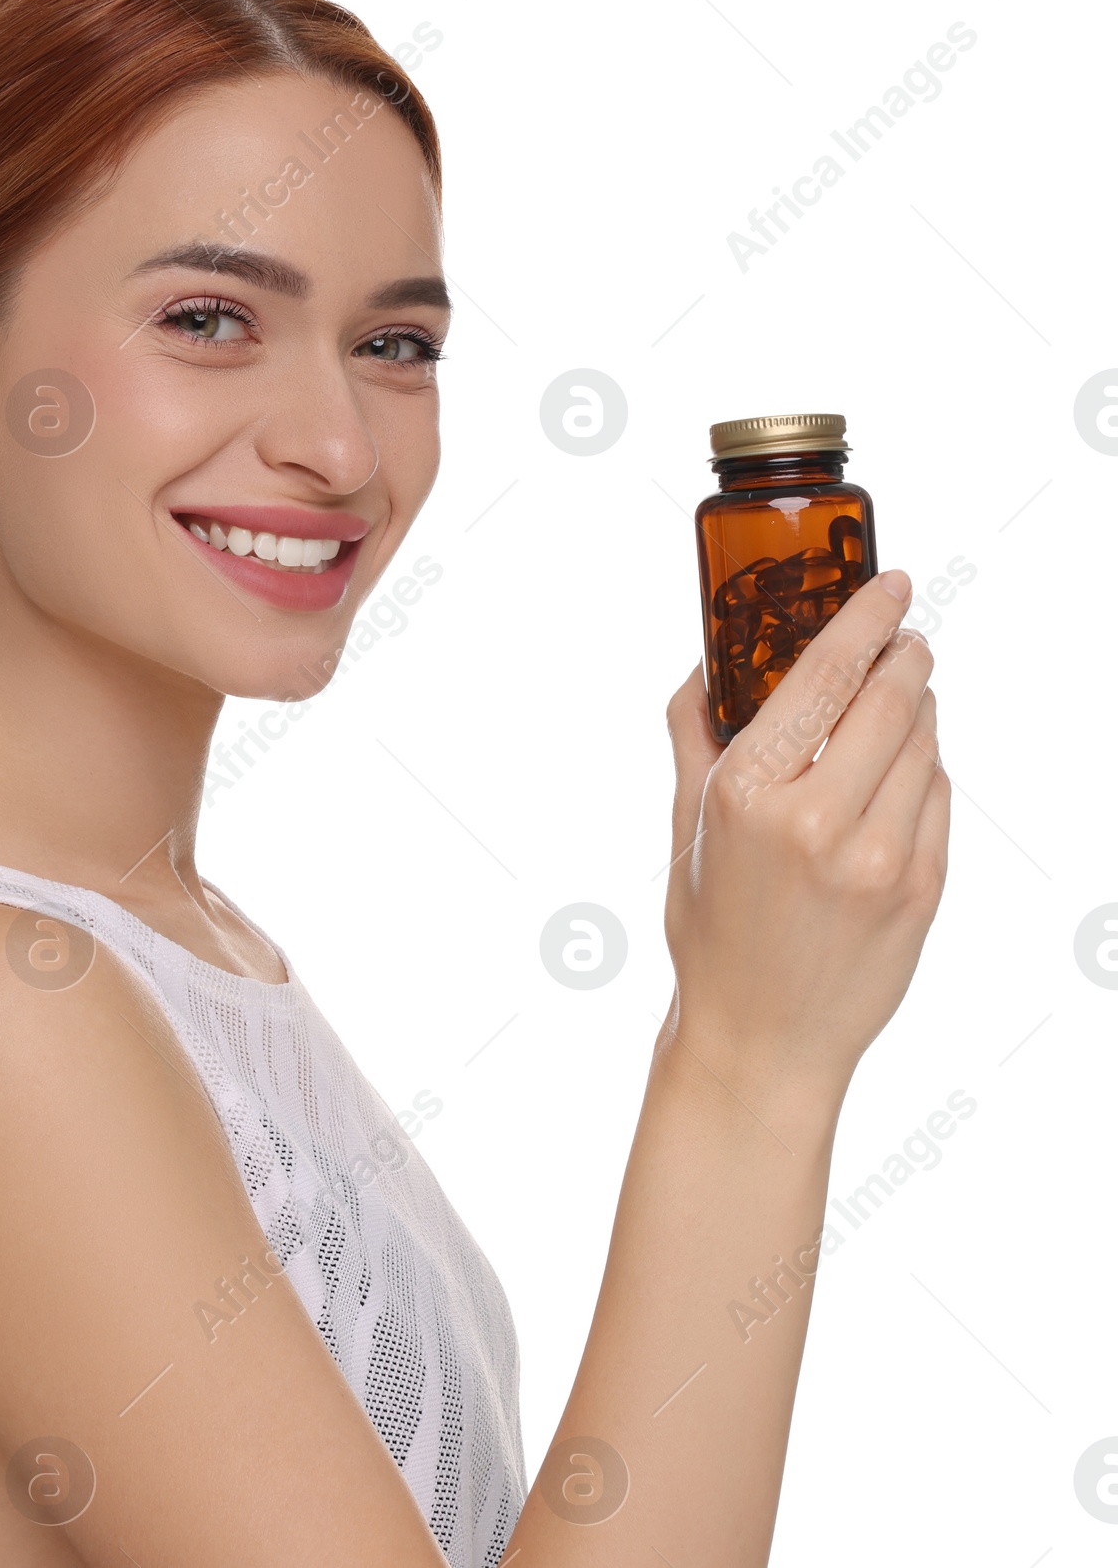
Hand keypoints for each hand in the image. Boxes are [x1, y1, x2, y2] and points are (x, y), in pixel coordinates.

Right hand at [662, 569, 949, 1099]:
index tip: (890, 582)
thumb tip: (704, 666)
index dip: (866, 617)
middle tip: (904, 642)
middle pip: (892, 698)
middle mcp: (818, 819)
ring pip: (925, 743)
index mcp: (748, 793)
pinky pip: (938, 797)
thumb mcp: (686, 828)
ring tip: (892, 718)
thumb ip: (696, 736)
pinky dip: (923, 773)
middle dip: (904, 659)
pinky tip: (896, 783)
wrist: (761, 1041)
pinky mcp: (922, 889)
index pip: (825, 675)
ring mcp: (879, 857)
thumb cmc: (712, 932)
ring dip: (917, 714)